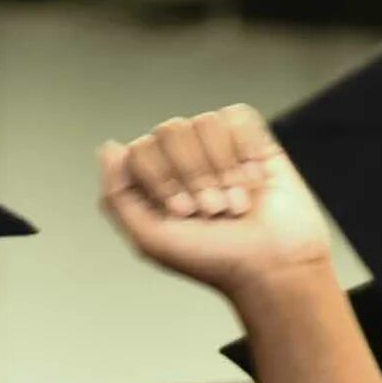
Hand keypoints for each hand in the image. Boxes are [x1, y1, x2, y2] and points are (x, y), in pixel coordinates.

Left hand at [99, 105, 338, 308]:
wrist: (272, 265)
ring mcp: (216, 145)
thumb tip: (109, 147)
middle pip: (170, 130)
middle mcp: (181, 157)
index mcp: (153, 179)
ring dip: (221, 170)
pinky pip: (236, 117)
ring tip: (233, 201)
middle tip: (211, 210)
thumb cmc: (213, 259)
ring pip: (203, 122)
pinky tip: (253, 181)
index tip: (183, 214)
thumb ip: (118, 194)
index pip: (140, 149)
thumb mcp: (150, 238)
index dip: (162, 180)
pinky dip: (244, 153)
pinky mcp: (251, 138)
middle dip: (193, 177)